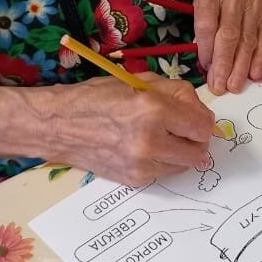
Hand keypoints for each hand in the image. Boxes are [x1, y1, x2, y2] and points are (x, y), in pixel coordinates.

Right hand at [0, 76, 214, 185]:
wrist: (58, 125)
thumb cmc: (96, 97)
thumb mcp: (139, 82)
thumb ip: (176, 93)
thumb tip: (201, 111)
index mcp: (153, 110)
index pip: (202, 126)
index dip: (203, 121)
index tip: (195, 117)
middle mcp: (150, 141)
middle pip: (199, 152)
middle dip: (196, 140)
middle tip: (183, 129)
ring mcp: (142, 165)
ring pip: (185, 166)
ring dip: (181, 153)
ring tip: (162, 137)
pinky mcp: (134, 180)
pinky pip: (165, 173)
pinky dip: (163, 162)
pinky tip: (145, 148)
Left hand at [194, 0, 261, 94]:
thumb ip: (203, 18)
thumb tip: (206, 56)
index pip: (207, 23)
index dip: (205, 49)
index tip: (205, 68)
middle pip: (228, 35)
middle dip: (223, 64)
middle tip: (219, 86)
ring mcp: (254, 4)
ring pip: (247, 41)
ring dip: (240, 67)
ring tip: (234, 86)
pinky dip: (259, 59)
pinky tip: (254, 74)